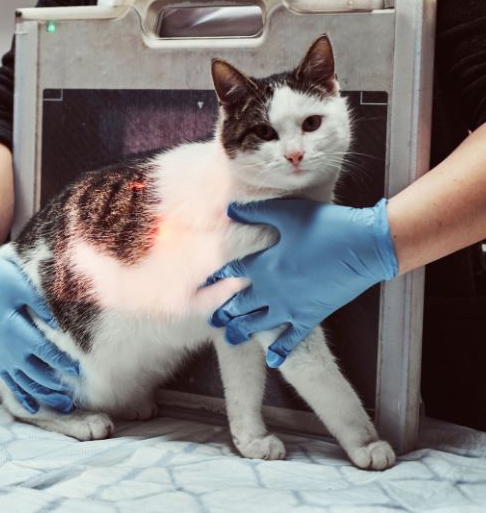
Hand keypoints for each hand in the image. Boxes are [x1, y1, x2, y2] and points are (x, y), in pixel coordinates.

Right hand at [0, 239, 79, 413]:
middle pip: (36, 375)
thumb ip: (39, 306)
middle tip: (73, 401)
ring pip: (25, 383)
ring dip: (44, 396)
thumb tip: (56, 326)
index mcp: (16, 331)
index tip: (78, 371)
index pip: (45, 352)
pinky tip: (32, 408)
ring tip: (62, 406)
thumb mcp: (20, 286)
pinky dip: (22, 396)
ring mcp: (2, 355)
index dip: (62, 363)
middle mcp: (9, 349)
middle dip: (56, 388)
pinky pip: (9, 382)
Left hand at [210, 198, 397, 367]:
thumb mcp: (288, 213)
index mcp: (264, 264)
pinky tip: (272, 360)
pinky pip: (292, 338)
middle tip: (211, 319)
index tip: (202, 283)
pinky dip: (281, 350)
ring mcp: (292, 306)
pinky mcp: (312, 315)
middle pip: (239, 304)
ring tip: (230, 337)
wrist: (367, 246)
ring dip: (242, 331)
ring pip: (259, 323)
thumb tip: (228, 209)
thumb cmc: (328, 226)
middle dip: (223, 311)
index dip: (214, 277)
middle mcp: (273, 289)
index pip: (230, 273)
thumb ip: (256, 212)